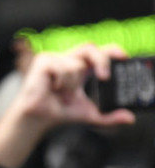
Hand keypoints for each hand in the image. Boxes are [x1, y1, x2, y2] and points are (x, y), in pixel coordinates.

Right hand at [0, 44, 134, 167]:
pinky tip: (51, 88)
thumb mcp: (89, 114)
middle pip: (90, 48)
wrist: (37, 118)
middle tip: (104, 77)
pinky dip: (61, 82)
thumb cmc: (58, 113)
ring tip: (60, 92)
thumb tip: (129, 119)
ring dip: (72, 84)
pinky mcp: (44, 61)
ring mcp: (55, 59)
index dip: (112, 51)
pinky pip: (63, 68)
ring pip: (77, 65)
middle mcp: (68, 61)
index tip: (123, 57)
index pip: (98, 52)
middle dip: (101, 61)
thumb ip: (109, 116)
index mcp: (80, 69)